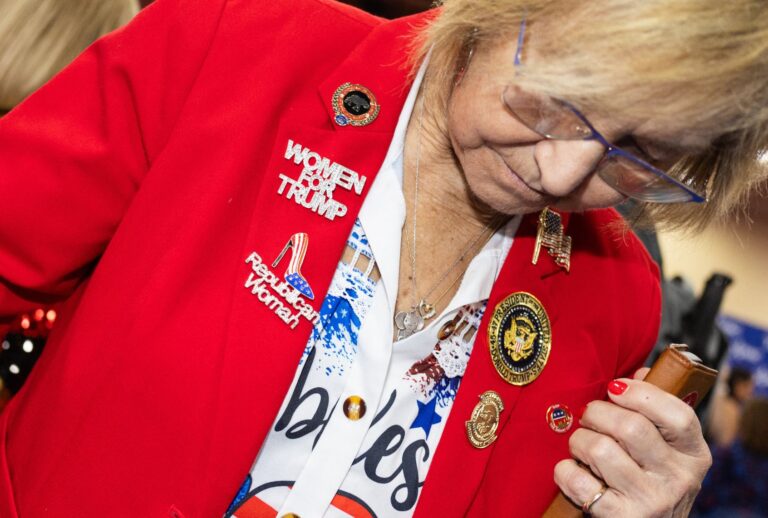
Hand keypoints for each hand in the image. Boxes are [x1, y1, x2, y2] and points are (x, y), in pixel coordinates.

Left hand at [553, 369, 711, 516]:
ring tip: (581, 446)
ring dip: (579, 441)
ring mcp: (651, 500)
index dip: (641, 393)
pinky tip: (573, 470)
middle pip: (630, 426)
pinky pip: (578, 479)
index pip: (678, 414)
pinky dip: (565, 470)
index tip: (615, 388)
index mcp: (694, 454)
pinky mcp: (622, 517)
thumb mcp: (666, 449)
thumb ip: (655, 409)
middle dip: (597, 413)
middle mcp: (679, 478)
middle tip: (589, 417)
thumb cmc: (650, 480)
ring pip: (599, 449)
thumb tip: (642, 371)